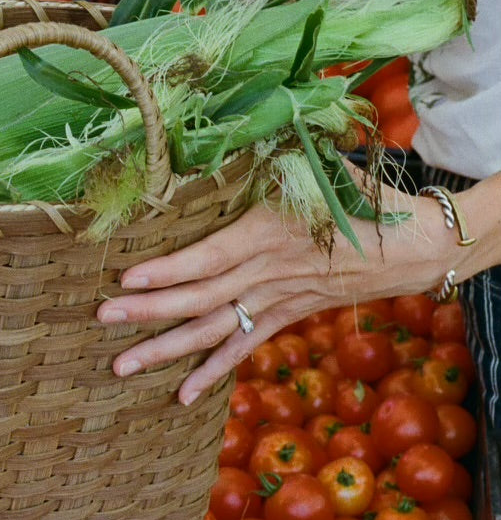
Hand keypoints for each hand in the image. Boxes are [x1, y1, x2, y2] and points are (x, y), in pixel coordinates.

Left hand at [95, 187, 452, 403]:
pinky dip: (212, 373)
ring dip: (168, 350)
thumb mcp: (322, 164)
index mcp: (272, 231)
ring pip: (214, 330)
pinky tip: (181, 396)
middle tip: (103, 318)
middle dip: (149, 311)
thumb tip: (228, 123)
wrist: (417, 245)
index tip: (128, 278)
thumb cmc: (366, 195)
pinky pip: (243, 349)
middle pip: (201, 297)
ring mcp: (277, 300)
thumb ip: (275, 153)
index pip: (211, 256)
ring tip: (121, 368)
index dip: (170, 270)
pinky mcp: (285, 316)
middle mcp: (269, 272)